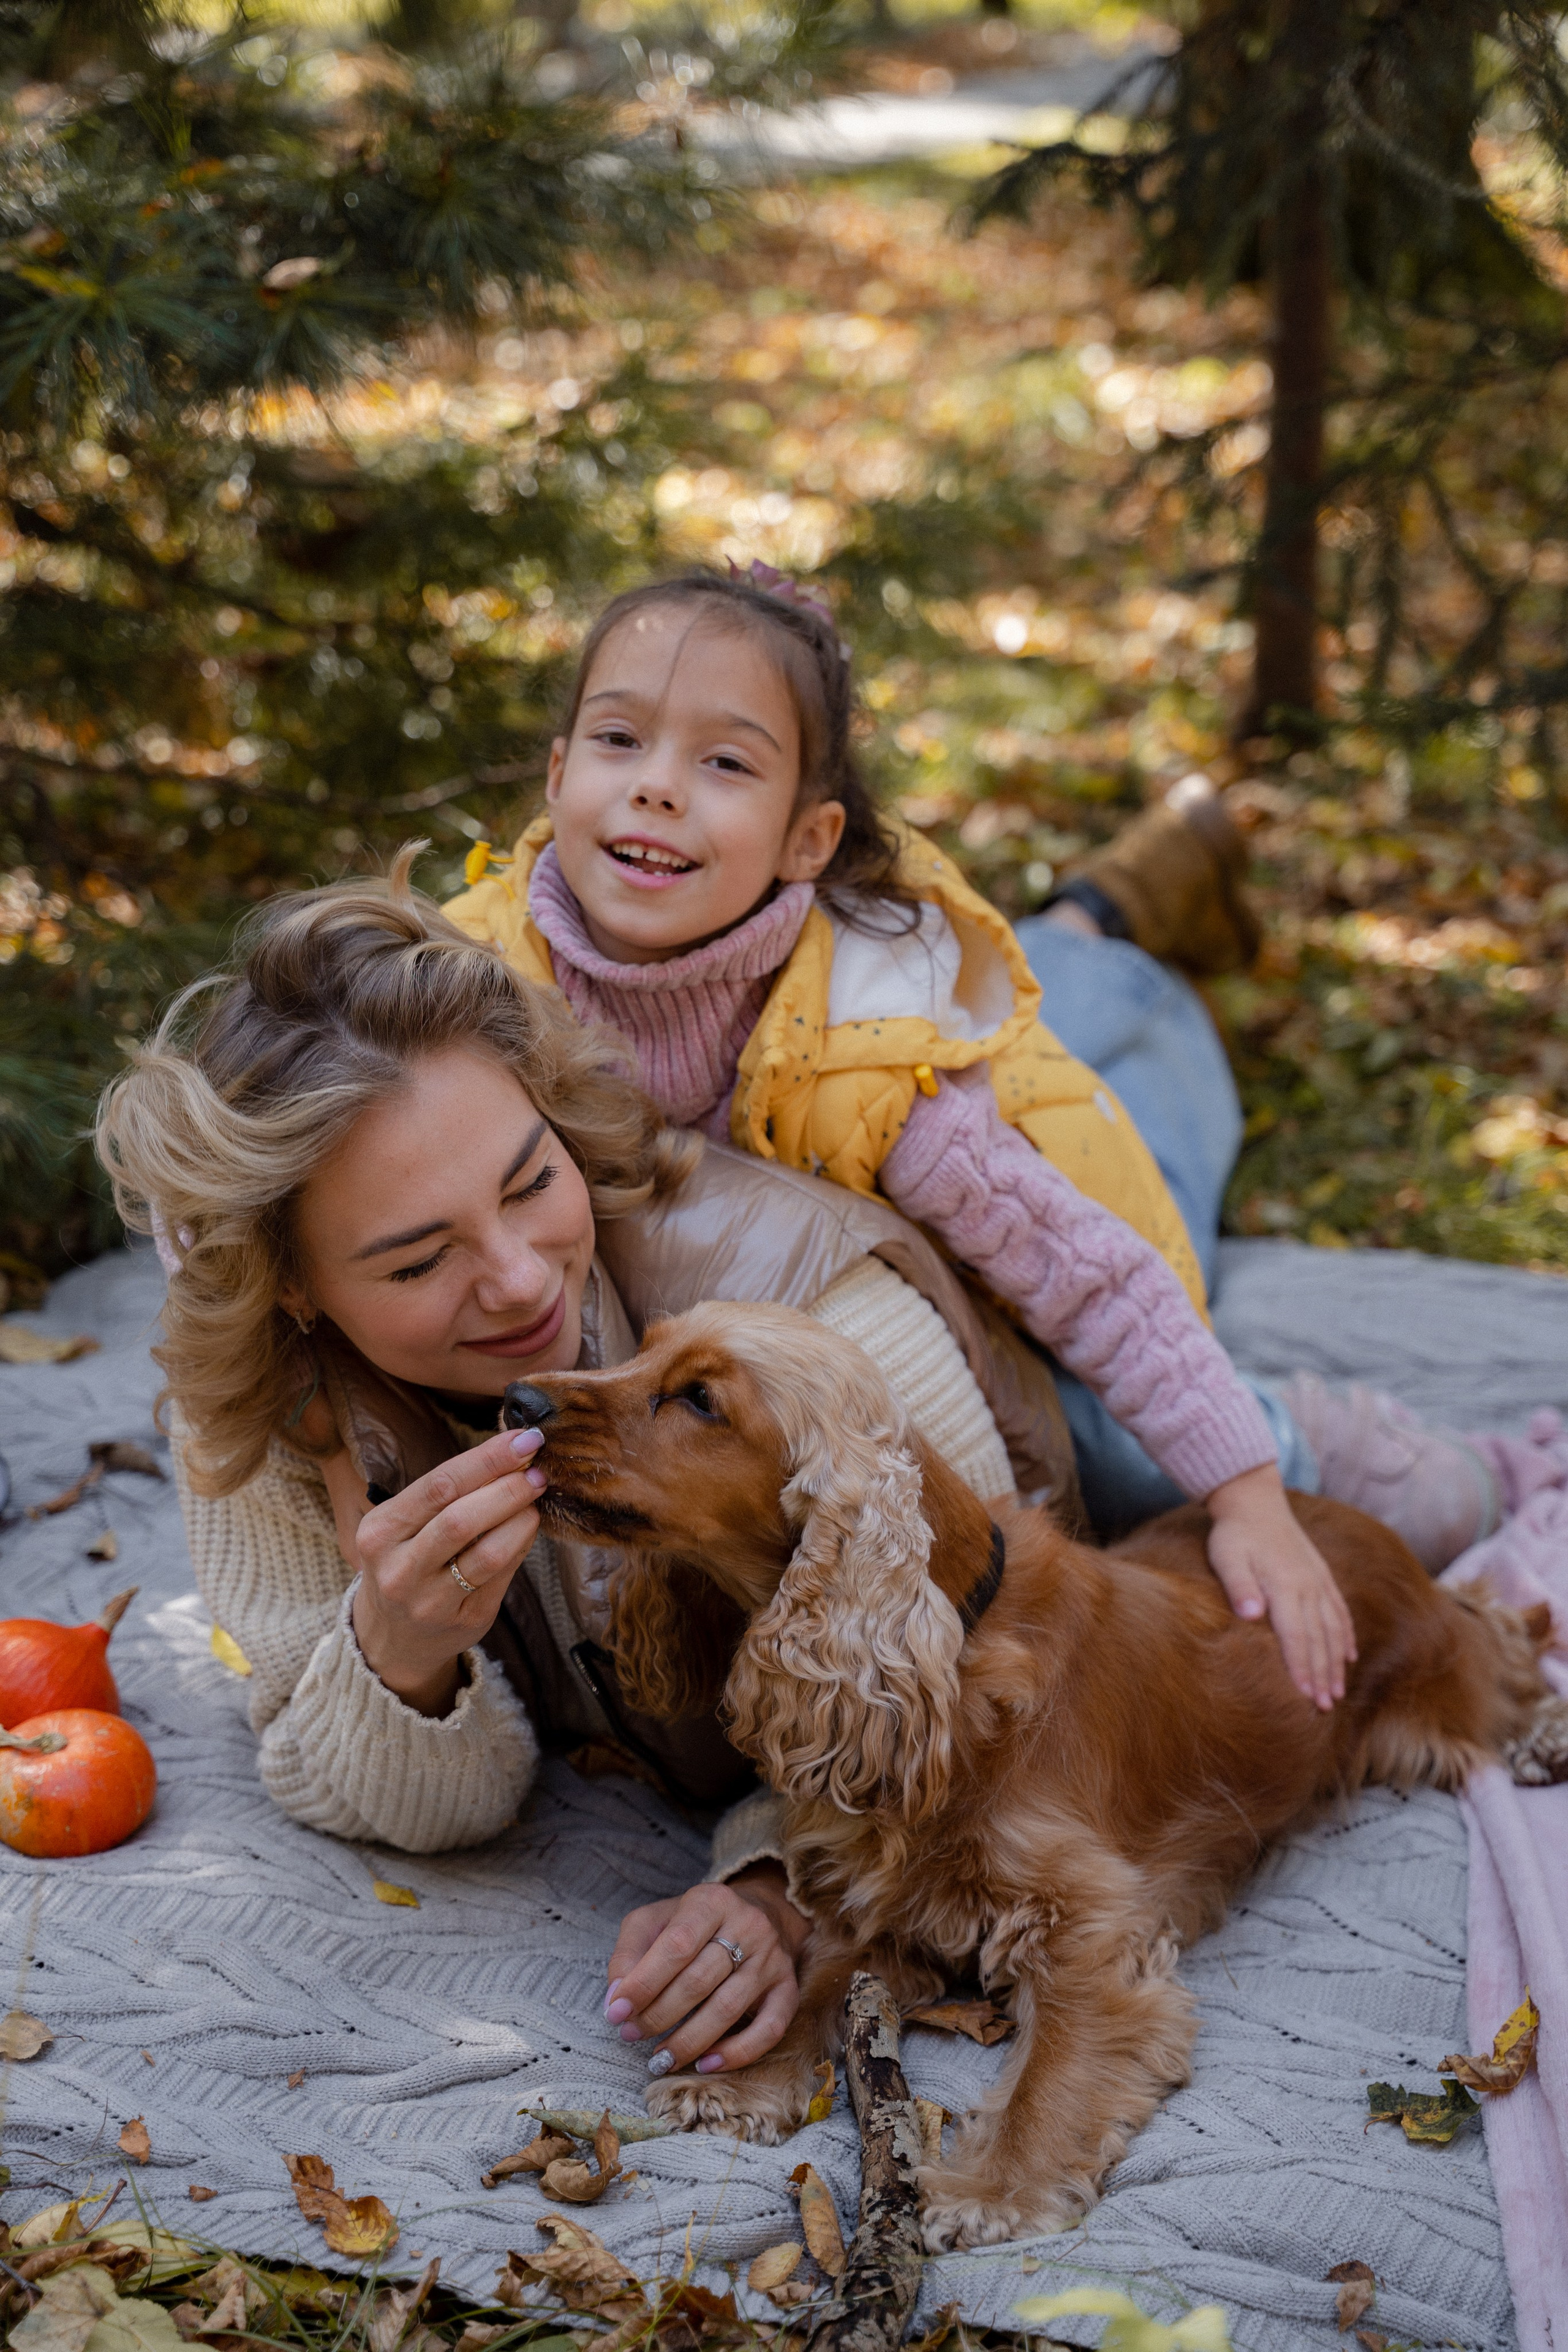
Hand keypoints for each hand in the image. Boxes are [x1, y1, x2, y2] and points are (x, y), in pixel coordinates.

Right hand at [342, 1427, 547, 1714]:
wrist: (392, 1638)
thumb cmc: (406, 1562)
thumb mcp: (404, 1526)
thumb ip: (447, 1492)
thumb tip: (512, 1450)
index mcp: (380, 1533)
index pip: (438, 1485)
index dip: (486, 1459)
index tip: (522, 1439)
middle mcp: (399, 1570)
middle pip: (461, 1518)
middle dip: (507, 1487)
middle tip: (537, 1469)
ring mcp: (431, 1602)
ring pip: (487, 1553)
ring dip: (520, 1518)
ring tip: (535, 1498)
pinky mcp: (466, 1620)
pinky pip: (503, 1576)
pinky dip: (521, 1545)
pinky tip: (528, 1527)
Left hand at [605, 1864, 810, 2076]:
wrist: (760, 1912)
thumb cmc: (694, 1924)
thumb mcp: (656, 1921)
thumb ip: (629, 1953)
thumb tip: (616, 2000)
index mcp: (711, 1901)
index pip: (676, 1945)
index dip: (644, 1983)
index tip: (616, 2013)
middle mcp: (747, 1925)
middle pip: (699, 1980)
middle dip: (659, 2015)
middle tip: (631, 2035)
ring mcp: (771, 1959)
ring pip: (728, 2008)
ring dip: (688, 2041)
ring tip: (659, 2059)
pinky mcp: (788, 1989)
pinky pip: (769, 2028)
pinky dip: (738, 2053)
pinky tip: (706, 2063)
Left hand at [1205, 1463, 1357, 1711]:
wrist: (1254, 1500)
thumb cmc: (1234, 1533)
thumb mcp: (1227, 1556)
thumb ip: (1239, 1586)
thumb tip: (1251, 1615)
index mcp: (1285, 1585)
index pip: (1296, 1636)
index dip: (1302, 1668)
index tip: (1305, 1696)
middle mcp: (1308, 1586)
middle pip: (1319, 1639)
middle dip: (1323, 1676)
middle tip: (1325, 1708)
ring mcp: (1318, 1581)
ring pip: (1333, 1629)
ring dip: (1337, 1663)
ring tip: (1338, 1693)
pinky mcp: (1321, 1575)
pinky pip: (1339, 1611)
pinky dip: (1346, 1636)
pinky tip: (1349, 1656)